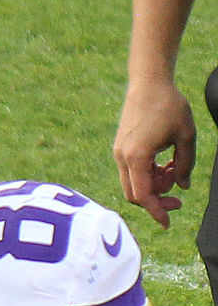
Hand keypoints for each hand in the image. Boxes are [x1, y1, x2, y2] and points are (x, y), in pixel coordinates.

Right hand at [113, 78, 196, 227]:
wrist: (148, 82)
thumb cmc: (169, 105)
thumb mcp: (186, 136)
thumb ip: (185, 165)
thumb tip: (183, 188)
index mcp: (137, 157)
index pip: (144, 196)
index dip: (156, 211)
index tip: (168, 223)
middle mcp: (123, 158)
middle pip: (136, 195)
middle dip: (157, 200)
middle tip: (178, 197)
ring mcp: (119, 154)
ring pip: (134, 185)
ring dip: (155, 186)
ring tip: (174, 170)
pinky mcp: (121, 149)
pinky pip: (133, 173)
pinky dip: (148, 175)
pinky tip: (164, 164)